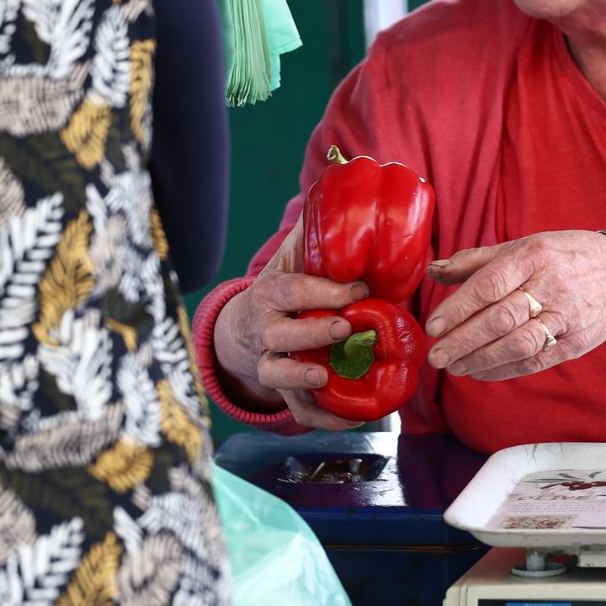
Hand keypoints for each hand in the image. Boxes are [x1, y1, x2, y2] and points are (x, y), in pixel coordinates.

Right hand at [213, 217, 368, 429]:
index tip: (360, 291)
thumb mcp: (292, 258)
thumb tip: (343, 185)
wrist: (245, 328)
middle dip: (311, 333)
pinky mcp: (284, 392)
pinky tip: (357, 419)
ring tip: (326, 380)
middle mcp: (266, 331)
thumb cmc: (282, 287)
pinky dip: (326, 419)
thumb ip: (316, 230)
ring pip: (278, 376)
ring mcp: (271, 363)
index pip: (293, 291)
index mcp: (271, 294)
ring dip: (301, 380)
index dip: (324, 292)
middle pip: (281, 335)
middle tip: (343, 330)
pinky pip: (300, 411)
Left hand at [424, 230, 605, 379]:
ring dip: (481, 359)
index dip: (458, 308)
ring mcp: (566, 316)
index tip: (433, 325)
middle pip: (500, 319)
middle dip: (463, 341)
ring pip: (518, 344)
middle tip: (437, 355)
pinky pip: (536, 360)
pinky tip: (480, 372)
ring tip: (454, 367)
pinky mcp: (576, 342)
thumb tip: (433, 270)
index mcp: (534, 256)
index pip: (489, 285)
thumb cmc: (565, 257)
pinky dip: (505, 370)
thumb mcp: (524, 246)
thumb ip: (477, 260)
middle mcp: (551, 286)